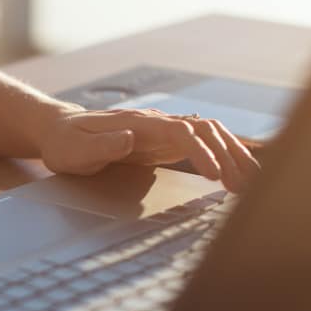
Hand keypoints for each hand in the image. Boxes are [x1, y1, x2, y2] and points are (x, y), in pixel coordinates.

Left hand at [38, 107, 259, 191]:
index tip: (215, 176)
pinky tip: (240, 171)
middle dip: (229, 155)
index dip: (201, 151)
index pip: (180, 132)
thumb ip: (102, 145)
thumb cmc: (65, 144)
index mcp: (137, 124)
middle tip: (245, 188)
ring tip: (250, 183)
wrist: (60, 130)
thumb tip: (130, 139)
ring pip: (209, 134)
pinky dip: (224, 154)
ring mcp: (163, 131)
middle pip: (205, 130)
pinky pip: (202, 144)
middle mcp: (156, 122)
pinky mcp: (165, 142)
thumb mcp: (75, 150)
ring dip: (233, 154)